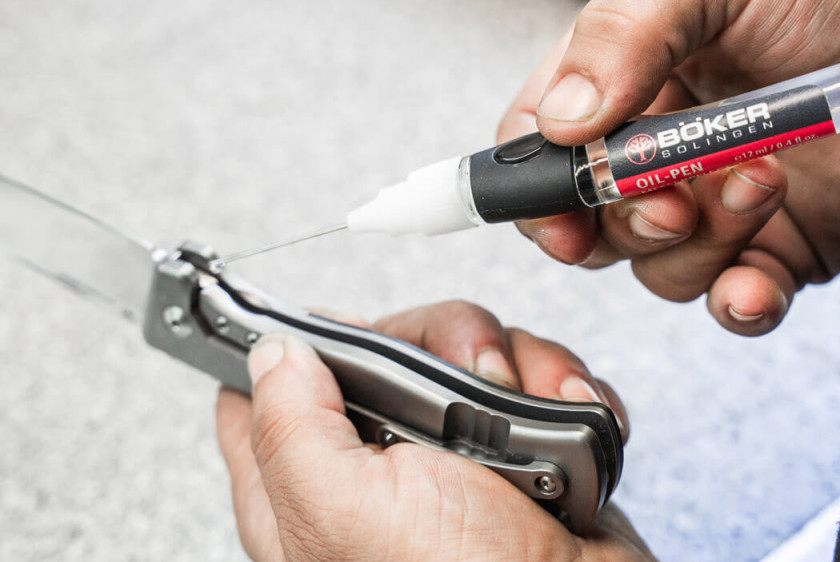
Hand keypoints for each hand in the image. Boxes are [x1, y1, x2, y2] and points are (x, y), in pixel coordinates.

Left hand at [216, 301, 652, 561]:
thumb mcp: (346, 514)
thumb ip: (291, 430)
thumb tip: (272, 354)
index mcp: (314, 485)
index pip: (270, 392)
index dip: (296, 342)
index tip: (342, 325)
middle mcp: (381, 463)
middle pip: (387, 345)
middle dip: (444, 344)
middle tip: (473, 383)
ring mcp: (452, 451)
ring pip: (468, 352)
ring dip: (519, 373)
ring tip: (537, 422)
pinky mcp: (518, 443)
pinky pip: (532, 376)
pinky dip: (559, 391)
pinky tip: (568, 431)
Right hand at [499, 0, 839, 335]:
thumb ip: (623, 28)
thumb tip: (559, 121)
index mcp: (630, 77)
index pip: (543, 145)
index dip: (537, 186)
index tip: (559, 209)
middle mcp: (665, 146)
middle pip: (593, 221)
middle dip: (625, 220)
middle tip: (674, 195)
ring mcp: (719, 202)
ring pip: (658, 265)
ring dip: (701, 241)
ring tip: (764, 181)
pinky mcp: (781, 248)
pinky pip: (733, 301)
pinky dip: (739, 301)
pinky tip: (758, 279)